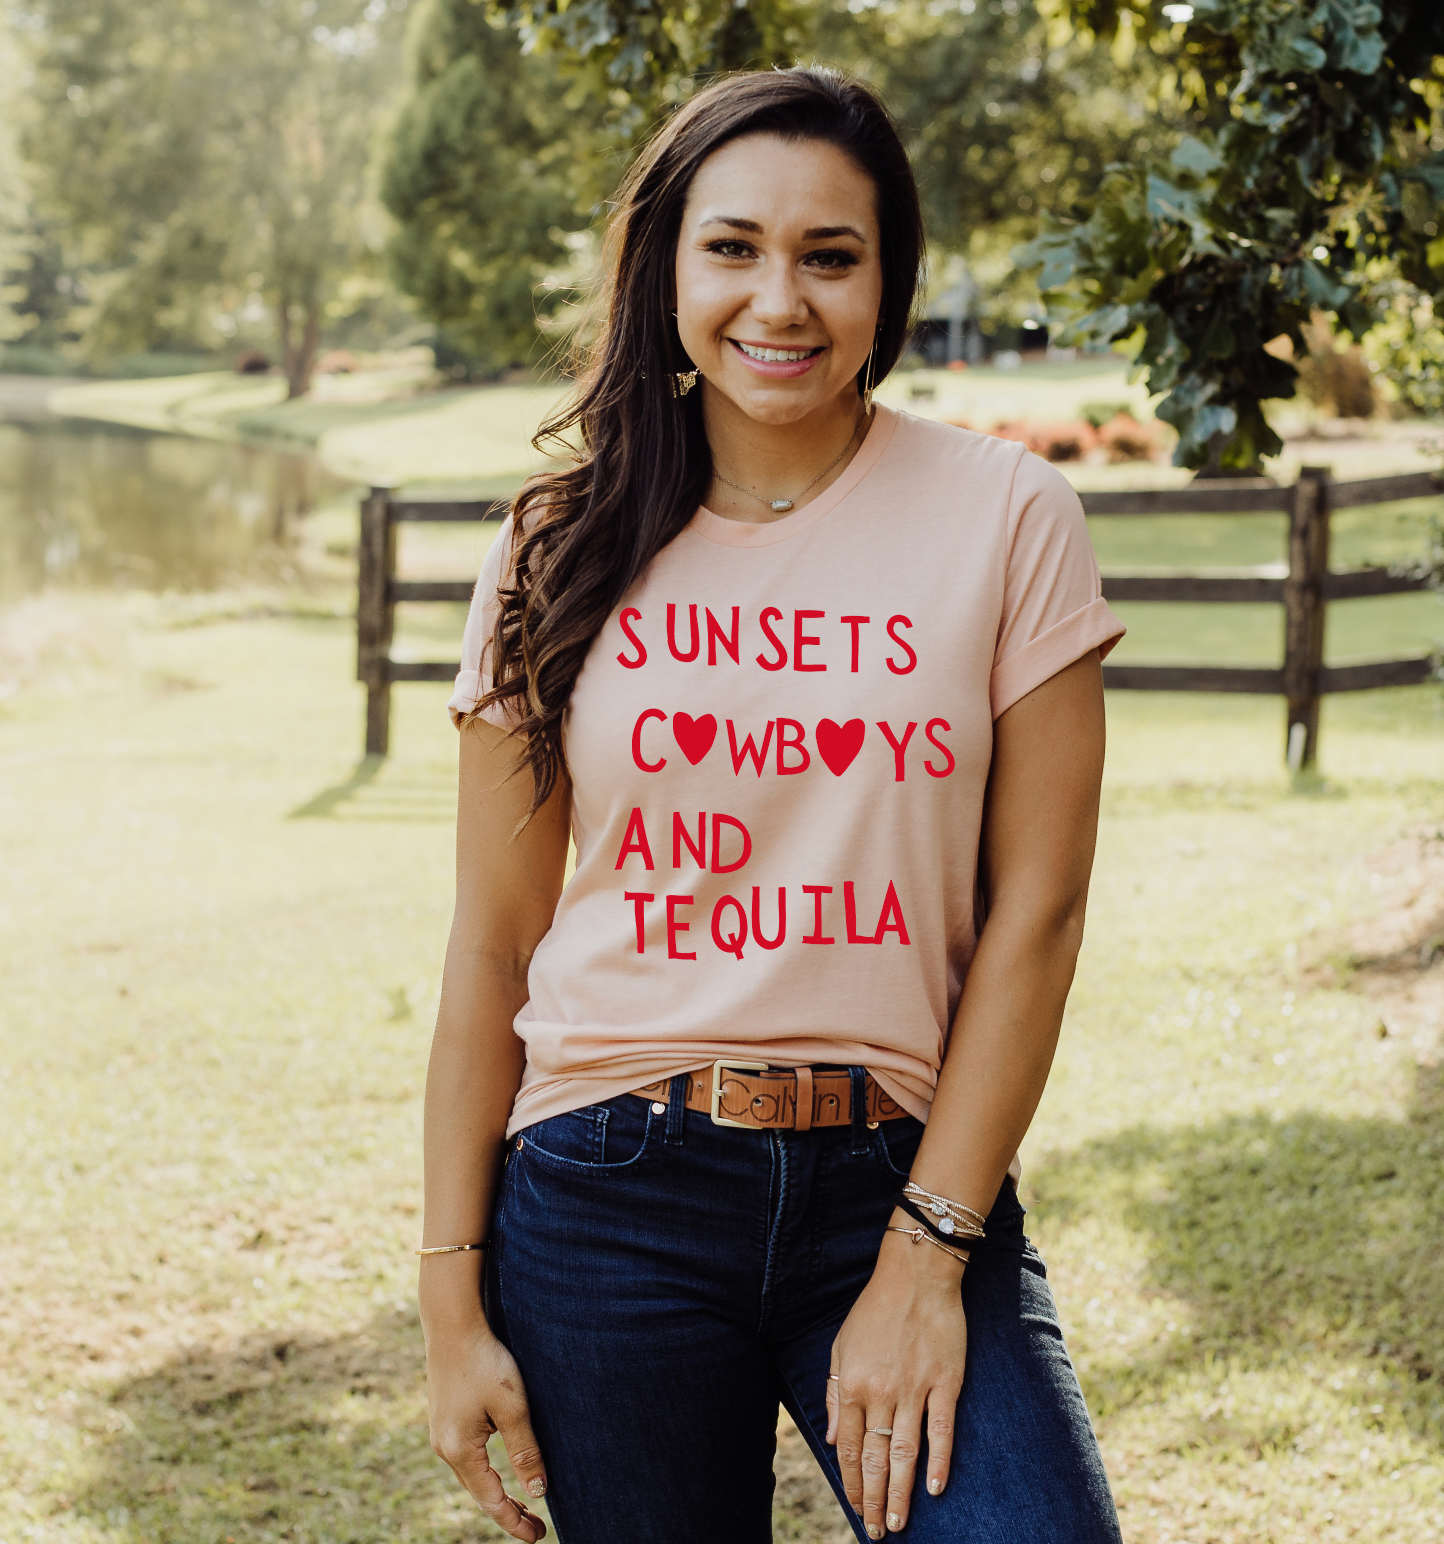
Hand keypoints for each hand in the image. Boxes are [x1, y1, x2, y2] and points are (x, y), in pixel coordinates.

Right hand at [425, 1318, 548, 1541]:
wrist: (452, 1324)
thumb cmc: (485, 1362)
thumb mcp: (513, 1408)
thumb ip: (525, 1452)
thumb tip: (538, 1492)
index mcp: (459, 1450)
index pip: (491, 1501)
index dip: (515, 1522)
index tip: (538, 1537)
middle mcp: (444, 1447)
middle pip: (479, 1492)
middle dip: (507, 1511)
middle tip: (537, 1527)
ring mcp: (441, 1431)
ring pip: (472, 1474)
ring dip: (496, 1490)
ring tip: (524, 1501)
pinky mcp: (444, 1416)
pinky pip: (467, 1455)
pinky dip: (486, 1469)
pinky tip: (500, 1465)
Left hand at [826, 1221, 967, 1535]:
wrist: (916, 1276)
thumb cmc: (875, 1310)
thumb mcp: (841, 1346)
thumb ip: (835, 1393)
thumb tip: (833, 1439)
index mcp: (853, 1384)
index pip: (850, 1448)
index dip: (852, 1483)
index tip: (855, 1508)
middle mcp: (881, 1392)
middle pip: (876, 1459)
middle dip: (873, 1500)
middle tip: (876, 1532)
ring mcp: (915, 1388)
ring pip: (905, 1453)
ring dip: (900, 1493)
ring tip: (897, 1523)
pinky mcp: (945, 1382)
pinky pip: (941, 1430)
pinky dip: (939, 1462)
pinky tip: (934, 1489)